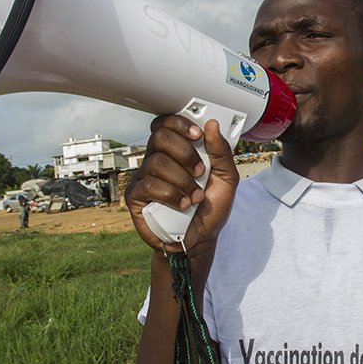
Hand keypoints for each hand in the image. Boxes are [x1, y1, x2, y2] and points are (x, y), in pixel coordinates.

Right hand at [126, 116, 238, 253]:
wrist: (200, 239)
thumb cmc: (210, 209)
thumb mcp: (227, 179)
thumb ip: (222, 153)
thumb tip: (212, 126)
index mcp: (176, 152)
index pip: (167, 124)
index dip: (179, 124)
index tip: (197, 135)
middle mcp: (157, 160)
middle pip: (160, 137)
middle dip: (184, 152)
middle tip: (200, 171)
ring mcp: (145, 177)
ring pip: (157, 163)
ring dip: (183, 180)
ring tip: (195, 196)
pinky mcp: (136, 196)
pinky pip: (149, 186)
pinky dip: (172, 195)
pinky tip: (182, 205)